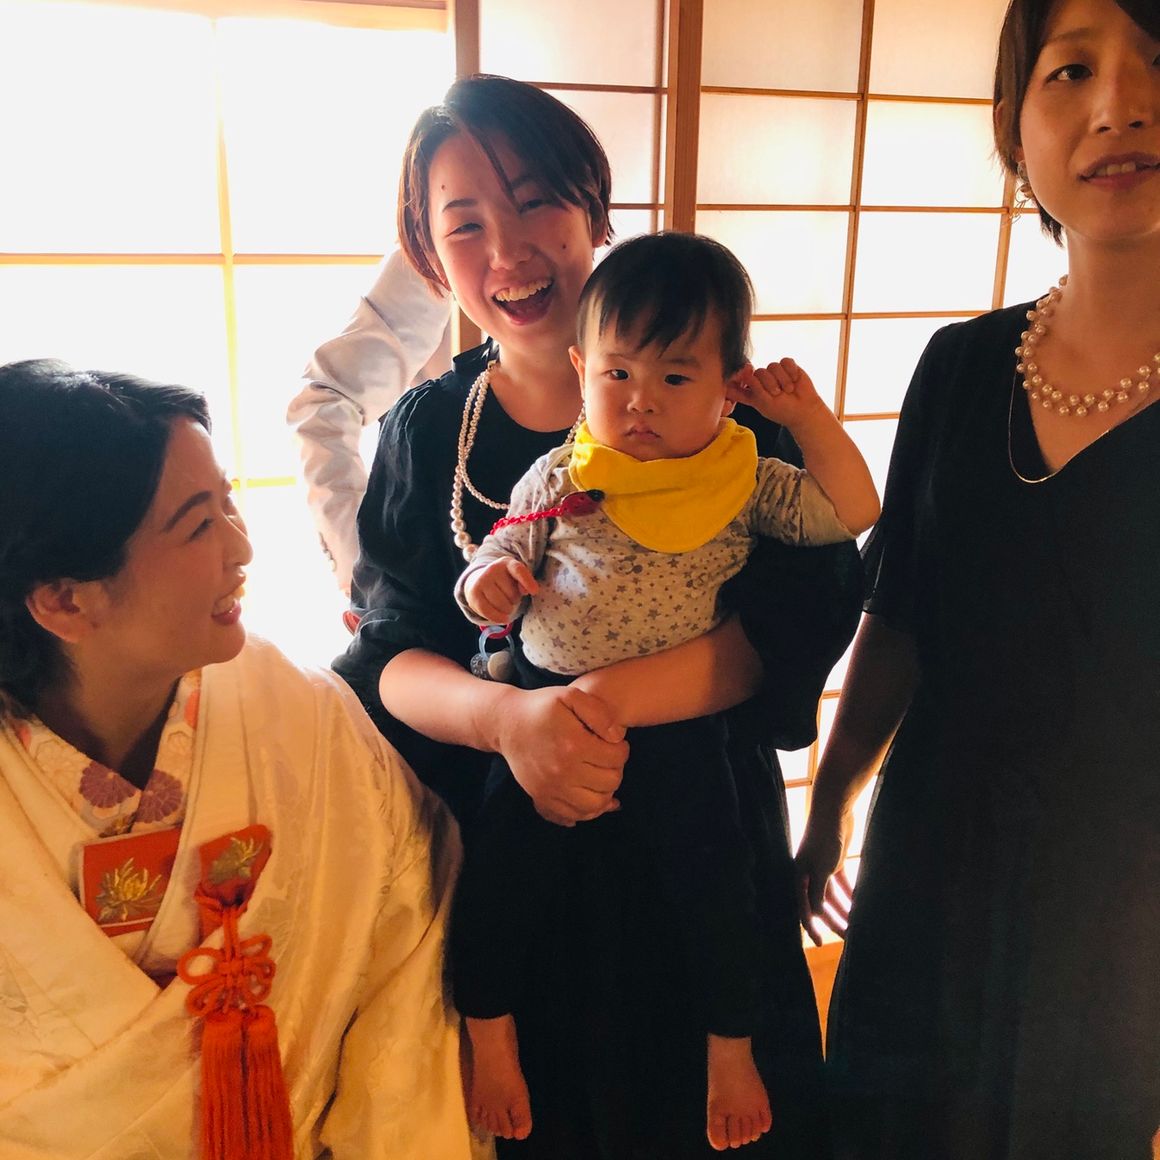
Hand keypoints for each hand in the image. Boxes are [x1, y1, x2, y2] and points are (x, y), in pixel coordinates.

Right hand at [464, 558, 538, 624]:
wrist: (479, 581)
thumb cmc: (504, 582)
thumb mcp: (517, 578)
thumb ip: (526, 582)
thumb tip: (528, 591)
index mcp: (507, 563)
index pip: (518, 570)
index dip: (527, 581)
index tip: (535, 591)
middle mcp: (492, 569)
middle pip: (512, 594)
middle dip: (514, 600)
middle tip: (509, 597)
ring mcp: (481, 581)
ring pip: (501, 605)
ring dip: (507, 610)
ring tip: (505, 605)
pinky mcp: (474, 594)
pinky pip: (488, 612)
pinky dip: (498, 618)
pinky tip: (503, 618)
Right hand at [493, 685, 628, 825]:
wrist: (506, 724)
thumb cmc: (541, 707)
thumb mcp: (570, 696)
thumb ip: (599, 713)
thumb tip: (618, 737)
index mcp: (573, 744)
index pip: (617, 758)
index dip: (622, 748)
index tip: (614, 742)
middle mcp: (563, 771)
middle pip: (610, 782)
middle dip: (616, 769)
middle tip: (607, 757)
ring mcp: (551, 787)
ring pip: (596, 805)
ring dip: (605, 791)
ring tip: (600, 775)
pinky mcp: (542, 797)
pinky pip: (574, 814)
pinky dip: (588, 809)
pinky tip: (590, 793)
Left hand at [728, 358, 827, 431]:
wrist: (804, 410)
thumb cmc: (783, 410)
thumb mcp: (764, 403)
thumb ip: (754, 387)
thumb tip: (746, 369)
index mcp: (752, 391)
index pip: (740, 380)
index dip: (740, 377)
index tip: (749, 380)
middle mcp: (762, 380)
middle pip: (758, 372)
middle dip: (769, 384)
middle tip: (778, 394)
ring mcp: (775, 372)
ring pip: (772, 366)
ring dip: (782, 379)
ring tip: (788, 390)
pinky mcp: (788, 366)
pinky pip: (785, 361)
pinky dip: (790, 371)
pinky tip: (795, 380)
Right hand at [794, 804, 854, 944]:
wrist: (834, 810)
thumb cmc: (824, 838)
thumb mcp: (821, 868)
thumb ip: (818, 892)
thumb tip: (817, 915)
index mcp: (800, 876)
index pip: (805, 907)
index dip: (812, 926)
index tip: (821, 943)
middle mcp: (809, 874)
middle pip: (821, 904)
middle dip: (834, 921)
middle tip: (848, 938)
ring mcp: (822, 867)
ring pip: (833, 895)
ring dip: (844, 909)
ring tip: (857, 925)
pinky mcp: (835, 861)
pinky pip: (842, 883)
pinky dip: (850, 894)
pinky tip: (861, 905)